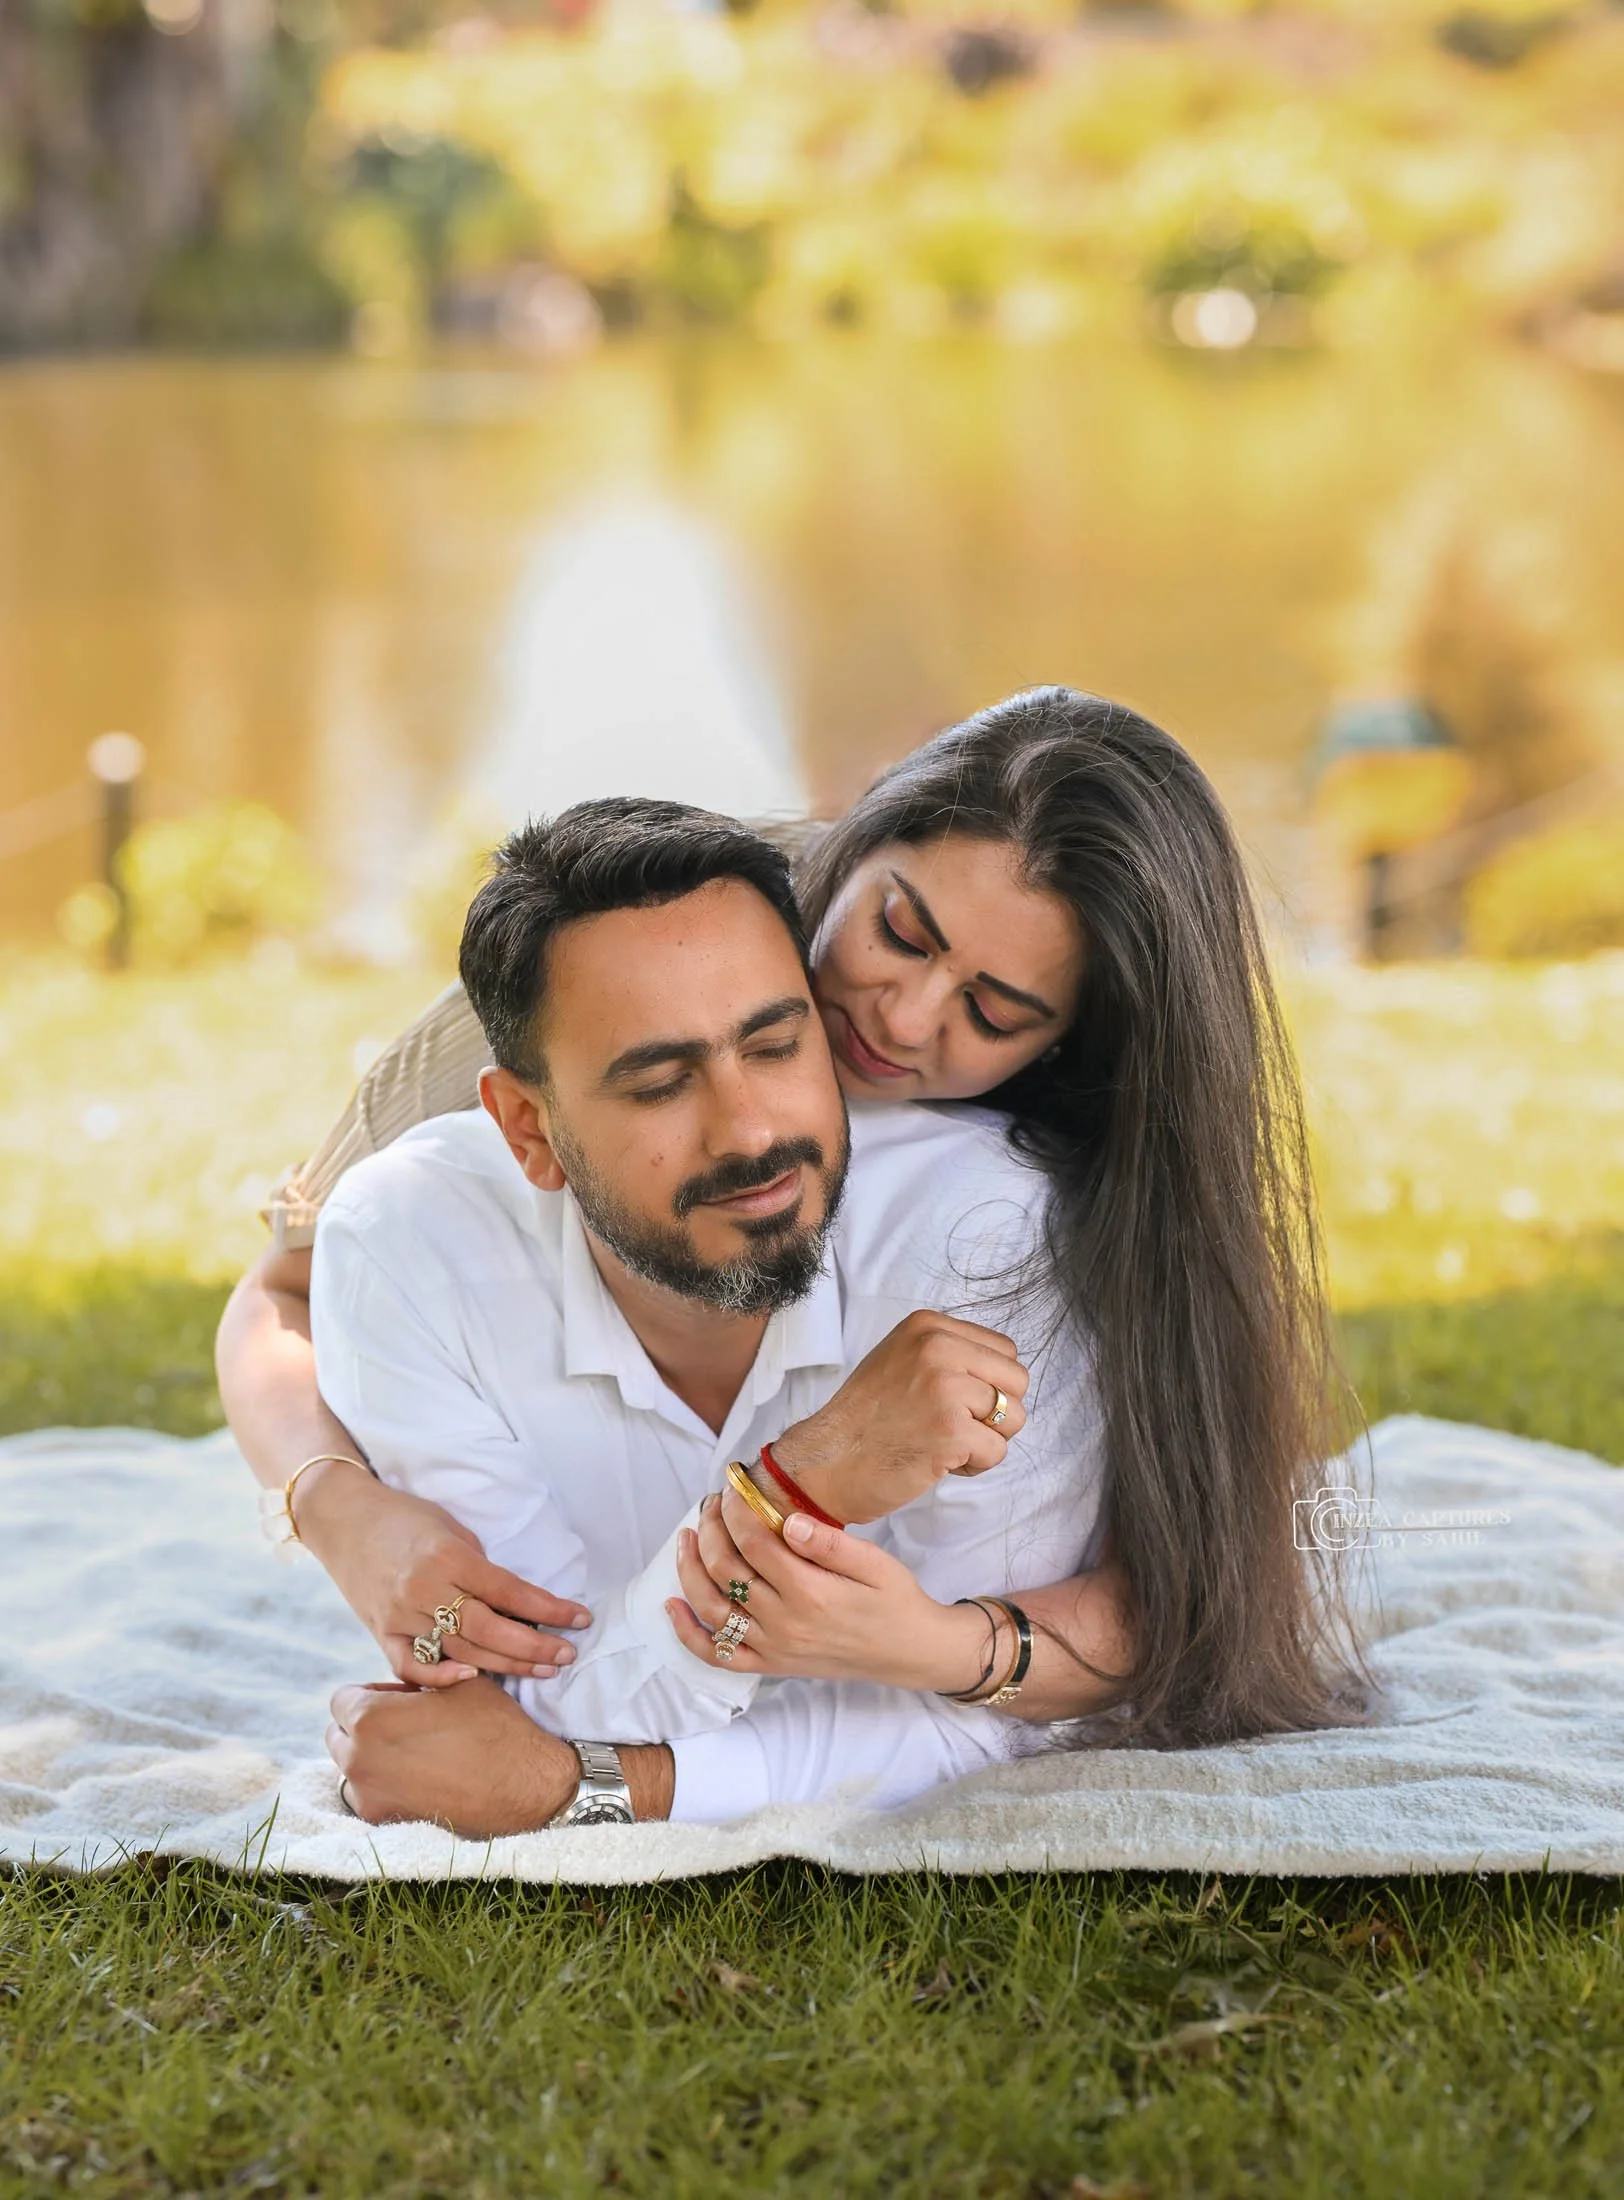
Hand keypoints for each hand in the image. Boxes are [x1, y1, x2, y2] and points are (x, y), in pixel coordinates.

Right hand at [296, 1465, 589, 1687]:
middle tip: (567, 1655)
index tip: (580, 1619)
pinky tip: (473, 1682)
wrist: (343, 1519)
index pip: (510, 1591)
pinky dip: (440, 1678)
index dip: (549, 1609)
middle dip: (535, 1646)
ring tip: (543, 1669)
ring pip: (460, 1652)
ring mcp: (399, 1615)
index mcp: (448, 1556)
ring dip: (505, 1665)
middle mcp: (424, 1589)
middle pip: (489, 1630)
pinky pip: (411, 1666)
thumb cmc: (405, 1517)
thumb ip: (479, 1567)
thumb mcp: (450, 1528)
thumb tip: (516, 1602)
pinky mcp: (380, 1633)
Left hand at [326, 1678, 578, 1834]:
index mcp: (370, 1718)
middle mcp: (357, 1759)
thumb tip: (408, 1673)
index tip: (401, 1698)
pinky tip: (421, 1776)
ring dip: (371, 1755)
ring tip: (415, 1750)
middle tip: (406, 1722)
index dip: (373, 1693)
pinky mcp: (383, 1820)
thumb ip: (420, 1677)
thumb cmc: (492, 1726)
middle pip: (339, 1733)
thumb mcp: (458, 1682)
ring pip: (351, 1766)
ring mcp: (368, 1794)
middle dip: (365, 1725)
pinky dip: (385, 1783)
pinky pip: (369, 1793)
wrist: (523, 1785)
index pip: (343, 1699)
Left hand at [665, 1489, 986, 1692]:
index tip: (732, 1485)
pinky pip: (718, 1655)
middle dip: (710, 1529)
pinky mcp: (770, 1665)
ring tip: (686, 1537)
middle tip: (711, 1504)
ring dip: (689, 1570)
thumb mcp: (875, 1563)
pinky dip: (688, 1632)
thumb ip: (829, 1543)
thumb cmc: (895, 1600)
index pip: (754, 1542)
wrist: (910, 1652)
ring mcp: (773, 1648)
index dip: (736, 1509)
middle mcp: (784, 1623)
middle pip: (726, 1569)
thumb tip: (789, 1520)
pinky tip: (672, 1604)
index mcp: (810, 1593)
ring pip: (712, 1608)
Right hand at [770, 1309, 1028, 1524]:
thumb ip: (948, 1354)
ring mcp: (945, 1388)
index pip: (1004, 1350)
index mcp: (928, 1326)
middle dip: (996, 1412)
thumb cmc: (864, 1420)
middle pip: (1017, 1380)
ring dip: (987, 1440)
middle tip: (954, 1427)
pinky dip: (975, 1465)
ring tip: (945, 1444)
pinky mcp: (951, 1430)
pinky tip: (938, 1462)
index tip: (952, 1402)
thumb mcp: (900, 1359)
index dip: (988, 1384)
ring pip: (1015, 1416)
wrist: (826, 1463)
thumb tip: (1002, 1370)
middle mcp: (938, 1347)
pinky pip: (998, 1452)